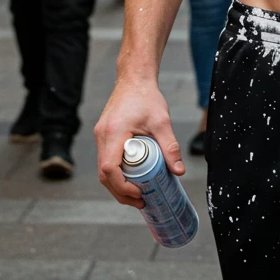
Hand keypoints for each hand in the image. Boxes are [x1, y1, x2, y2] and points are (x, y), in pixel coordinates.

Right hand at [95, 77, 183, 208]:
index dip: (122, 187)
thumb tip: (179, 171)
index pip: (110, 169)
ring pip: (103, 169)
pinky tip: (131, 177)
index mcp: (113, 133)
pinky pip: (106, 159)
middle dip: (120, 192)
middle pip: (103, 174)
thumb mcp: (162, 122)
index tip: (139, 193)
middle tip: (140, 201)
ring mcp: (100, 136)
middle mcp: (102, 136)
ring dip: (117, 184)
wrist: (134, 78)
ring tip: (137, 193)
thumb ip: (170, 146)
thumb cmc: (147, 97)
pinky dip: (116, 173)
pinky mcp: (103, 135)